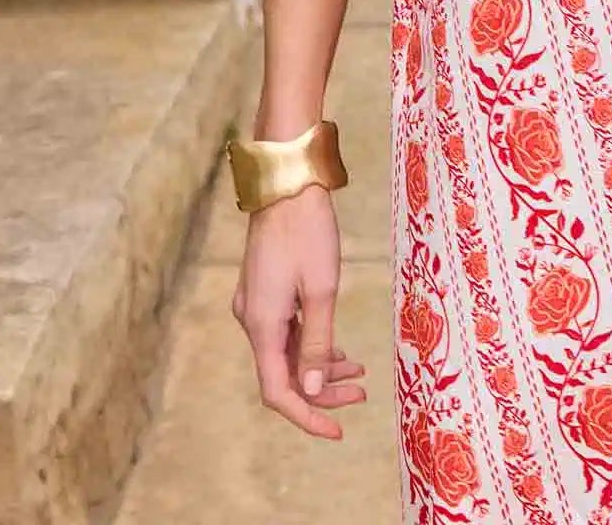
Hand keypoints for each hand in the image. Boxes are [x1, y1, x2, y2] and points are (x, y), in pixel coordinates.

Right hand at [230, 185, 365, 439]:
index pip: (278, 391)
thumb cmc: (307, 231)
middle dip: (321, 390)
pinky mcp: (264, 290)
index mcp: (261, 324)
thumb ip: (318, 342)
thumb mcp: (322, 290)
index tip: (337, 430)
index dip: (307, 415)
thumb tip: (314, 389)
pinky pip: (286, 331)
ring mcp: (256, 304)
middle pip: (283, 374)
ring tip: (358, 372)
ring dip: (319, 366)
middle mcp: (251, 319)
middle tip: (360, 394)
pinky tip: (338, 347)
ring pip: (286, 352)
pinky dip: (311, 343)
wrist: (287, 182)